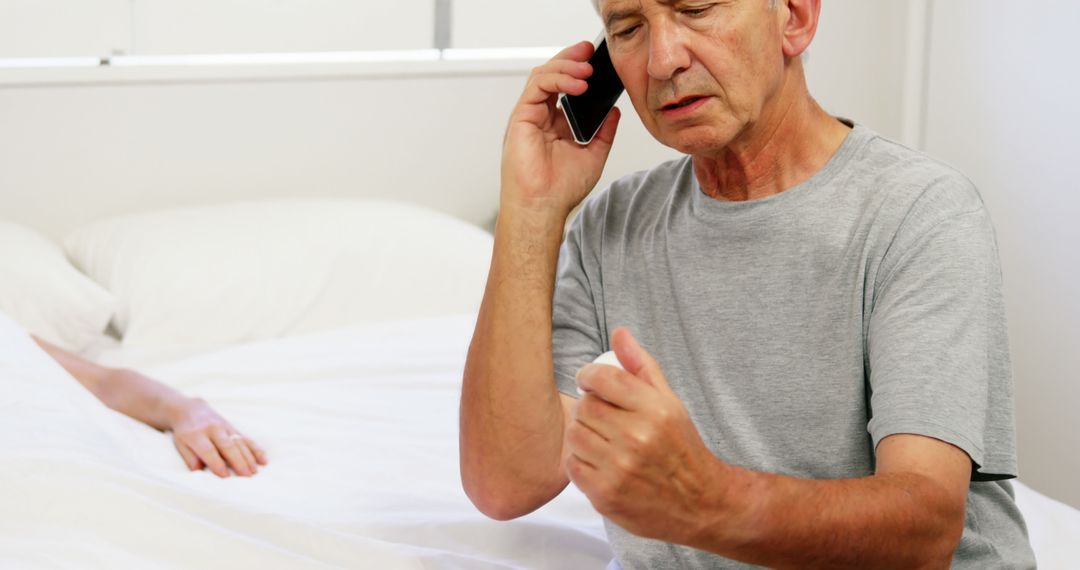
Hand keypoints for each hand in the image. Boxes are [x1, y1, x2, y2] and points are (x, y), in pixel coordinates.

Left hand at [168, 398, 267, 477]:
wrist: (191, 409)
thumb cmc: (185, 432)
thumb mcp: (181, 444)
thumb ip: (190, 458)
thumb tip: (199, 471)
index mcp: (196, 434)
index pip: (208, 450)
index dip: (217, 463)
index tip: (225, 476)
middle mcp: (213, 428)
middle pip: (228, 446)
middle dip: (238, 461)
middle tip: (247, 476)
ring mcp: (225, 427)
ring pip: (239, 442)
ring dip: (249, 457)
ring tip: (254, 471)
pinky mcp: (233, 427)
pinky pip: (246, 438)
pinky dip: (256, 449)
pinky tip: (263, 459)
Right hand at [501, 40, 621, 216]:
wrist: (544, 206)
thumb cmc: (560, 189)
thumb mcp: (594, 155)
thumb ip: (604, 131)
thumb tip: (613, 111)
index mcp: (555, 124)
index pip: (564, 86)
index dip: (578, 69)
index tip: (596, 60)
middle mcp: (540, 117)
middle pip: (552, 75)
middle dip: (571, 58)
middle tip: (590, 52)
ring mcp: (529, 116)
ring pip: (543, 75)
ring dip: (566, 66)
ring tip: (587, 70)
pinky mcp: (521, 117)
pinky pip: (537, 86)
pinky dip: (557, 79)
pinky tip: (577, 83)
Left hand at [566, 328, 728, 542]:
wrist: (699, 503)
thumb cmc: (681, 448)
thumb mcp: (670, 402)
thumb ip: (642, 366)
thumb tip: (618, 333)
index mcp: (655, 411)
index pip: (604, 378)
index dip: (588, 376)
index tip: (589, 382)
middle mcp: (637, 438)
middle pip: (585, 407)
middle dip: (589, 407)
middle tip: (601, 416)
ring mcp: (620, 469)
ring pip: (574, 434)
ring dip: (582, 434)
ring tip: (600, 439)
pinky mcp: (606, 495)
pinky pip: (572, 465)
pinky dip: (580, 461)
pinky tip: (599, 462)